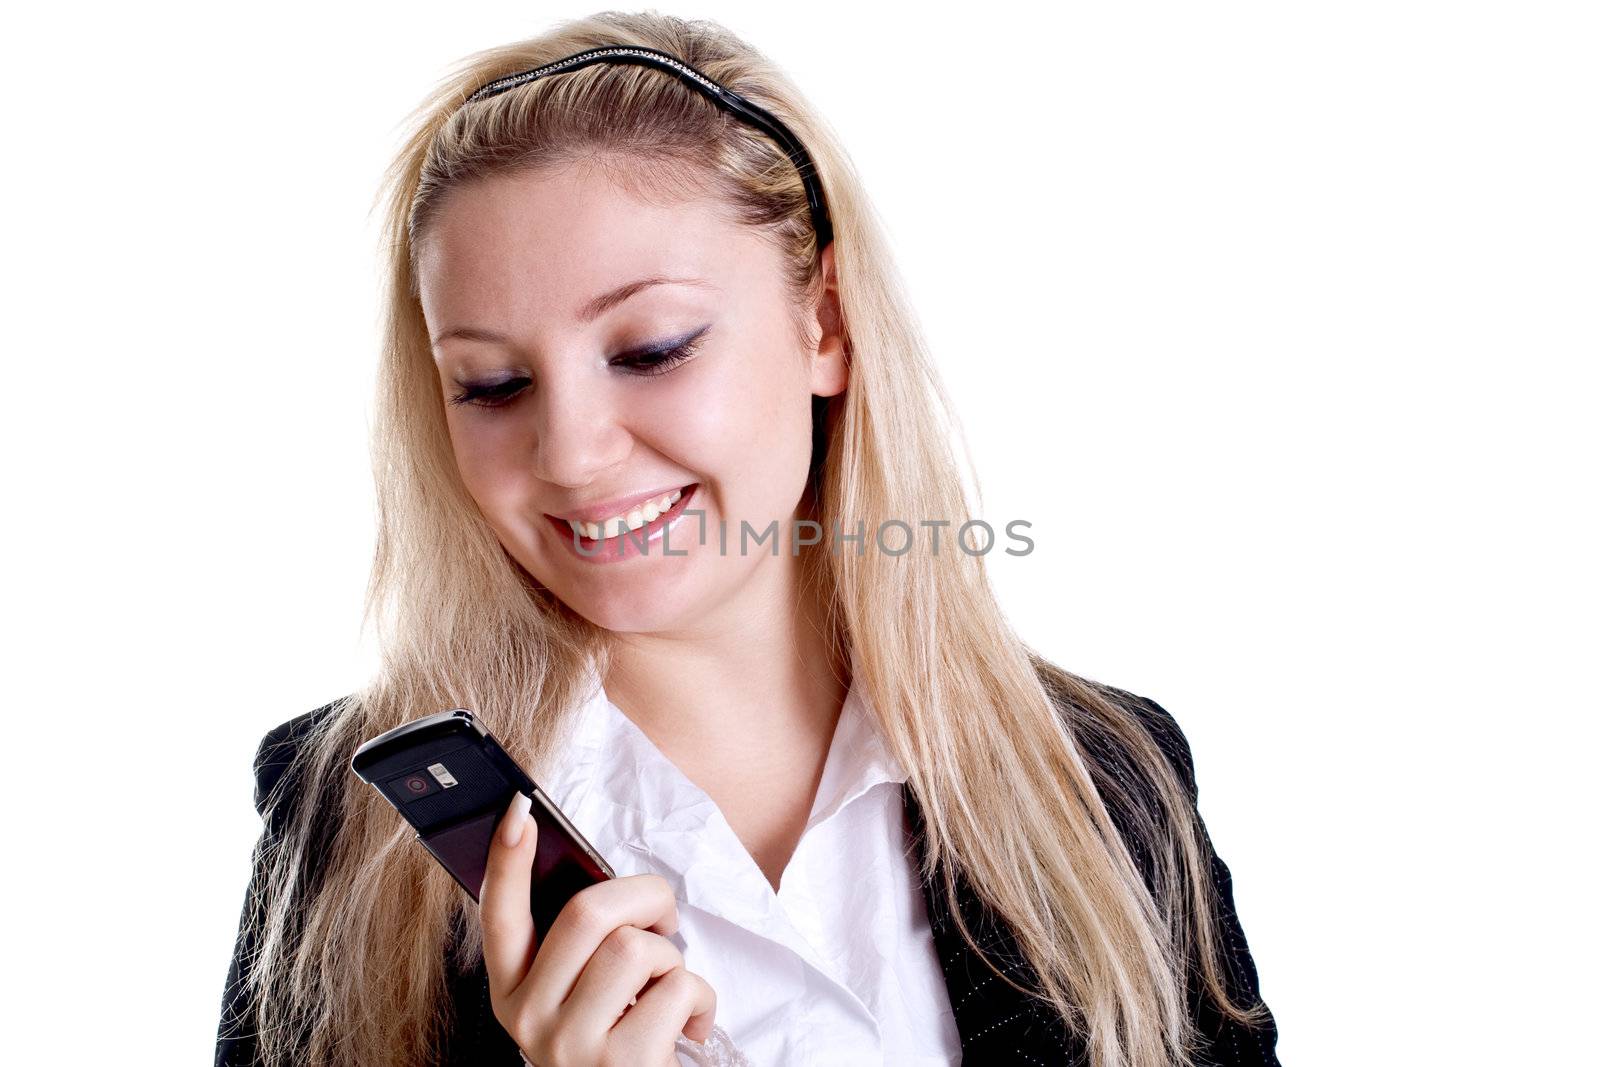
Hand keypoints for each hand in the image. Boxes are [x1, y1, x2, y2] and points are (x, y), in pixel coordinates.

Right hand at [481, 792, 717, 1066]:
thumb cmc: (617, 1046)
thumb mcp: (580, 1000)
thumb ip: (579, 951)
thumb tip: (609, 892)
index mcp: (513, 992)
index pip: (499, 917)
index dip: (507, 860)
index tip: (519, 810)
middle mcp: (529, 1019)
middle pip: (587, 913)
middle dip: (644, 897)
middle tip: (663, 918)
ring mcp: (571, 1045)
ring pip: (634, 947)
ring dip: (671, 958)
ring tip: (667, 988)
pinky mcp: (622, 1063)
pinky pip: (676, 987)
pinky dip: (700, 998)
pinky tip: (690, 1026)